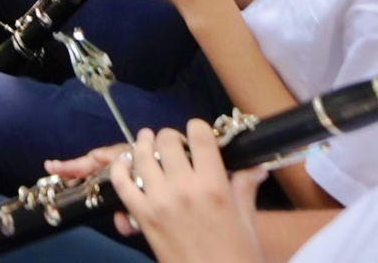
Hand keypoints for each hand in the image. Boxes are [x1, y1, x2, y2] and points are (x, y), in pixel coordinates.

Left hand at [104, 122, 269, 262]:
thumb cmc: (237, 257)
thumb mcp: (247, 222)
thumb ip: (246, 188)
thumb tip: (257, 167)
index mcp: (214, 186)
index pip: (200, 136)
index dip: (198, 128)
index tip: (199, 134)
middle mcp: (184, 188)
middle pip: (167, 141)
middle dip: (171, 137)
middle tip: (175, 144)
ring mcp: (159, 201)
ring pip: (142, 156)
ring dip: (144, 144)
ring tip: (147, 141)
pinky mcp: (142, 216)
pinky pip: (122, 184)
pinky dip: (120, 169)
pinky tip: (125, 163)